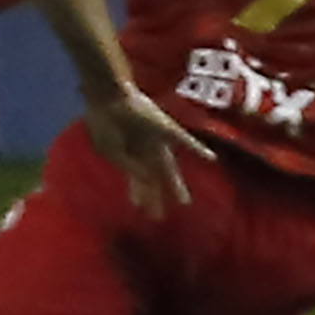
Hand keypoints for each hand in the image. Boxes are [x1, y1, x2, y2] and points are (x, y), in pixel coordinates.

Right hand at [84, 82, 207, 212]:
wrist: (107, 98)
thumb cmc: (103, 122)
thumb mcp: (110, 151)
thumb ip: (129, 167)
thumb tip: (147, 180)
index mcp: (130, 154)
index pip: (138, 178)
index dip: (139, 193)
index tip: (139, 208)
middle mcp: (146, 150)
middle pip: (154, 178)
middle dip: (156, 197)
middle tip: (158, 217)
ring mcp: (158, 141)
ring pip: (169, 168)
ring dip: (175, 186)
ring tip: (183, 202)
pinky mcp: (166, 129)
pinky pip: (185, 140)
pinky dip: (197, 149)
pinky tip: (210, 158)